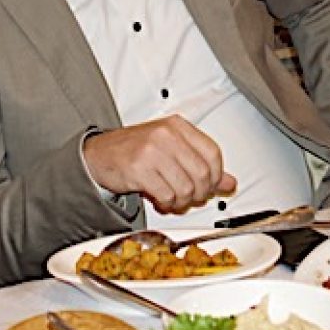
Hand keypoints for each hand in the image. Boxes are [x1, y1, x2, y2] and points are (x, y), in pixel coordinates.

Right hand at [83, 116, 236, 213]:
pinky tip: (161, 199)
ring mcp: (152, 150)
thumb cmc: (136, 150)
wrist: (100, 154)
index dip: (216, 176)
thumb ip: (201, 164)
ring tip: (173, 199)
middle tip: (191, 197)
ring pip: (186, 187)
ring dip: (182, 201)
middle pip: (202, 173)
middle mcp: (167, 134)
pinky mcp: (139, 168)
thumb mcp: (172, 150)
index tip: (211, 186)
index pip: (213, 152)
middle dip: (200, 193)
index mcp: (178, 126)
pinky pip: (166, 195)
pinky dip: (167, 203)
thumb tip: (229, 182)